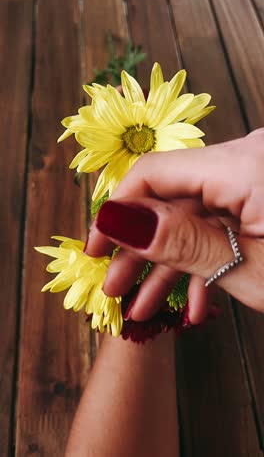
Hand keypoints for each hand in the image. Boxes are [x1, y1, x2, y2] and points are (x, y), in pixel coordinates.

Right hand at [86, 129, 263, 322]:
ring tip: (145, 307)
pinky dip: (205, 259)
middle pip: (171, 198)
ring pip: (193, 216)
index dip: (116, 211)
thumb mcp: (251, 271)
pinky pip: (220, 222)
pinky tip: (194, 303)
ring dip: (170, 264)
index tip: (94, 250)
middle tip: (114, 287)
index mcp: (245, 165)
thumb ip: (182, 242)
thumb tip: (116, 220)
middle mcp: (247, 158)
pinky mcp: (260, 196)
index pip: (154, 172)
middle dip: (141, 249)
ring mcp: (254, 177)